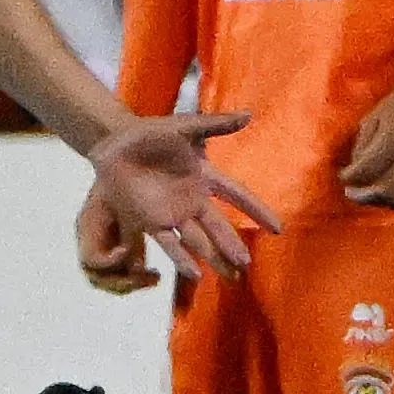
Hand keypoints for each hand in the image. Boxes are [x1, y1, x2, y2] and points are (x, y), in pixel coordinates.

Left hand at [78, 112, 279, 290]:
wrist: (114, 142)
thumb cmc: (150, 132)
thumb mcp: (184, 126)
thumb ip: (215, 124)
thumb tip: (249, 115)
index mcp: (204, 176)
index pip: (237, 195)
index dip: (257, 210)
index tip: (278, 229)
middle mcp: (193, 199)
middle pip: (219, 227)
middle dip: (233, 245)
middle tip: (248, 265)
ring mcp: (172, 213)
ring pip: (199, 241)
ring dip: (214, 258)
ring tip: (232, 278)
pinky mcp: (151, 221)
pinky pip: (169, 244)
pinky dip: (182, 259)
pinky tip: (195, 275)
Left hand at [339, 79, 393, 207]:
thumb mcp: (374, 116)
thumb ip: (362, 143)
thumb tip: (354, 169)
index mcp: (393, 138)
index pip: (367, 168)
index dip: (350, 176)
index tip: (342, 175)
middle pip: (384, 189)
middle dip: (362, 195)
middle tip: (350, 191)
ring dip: (380, 201)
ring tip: (368, 194)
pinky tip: (386, 195)